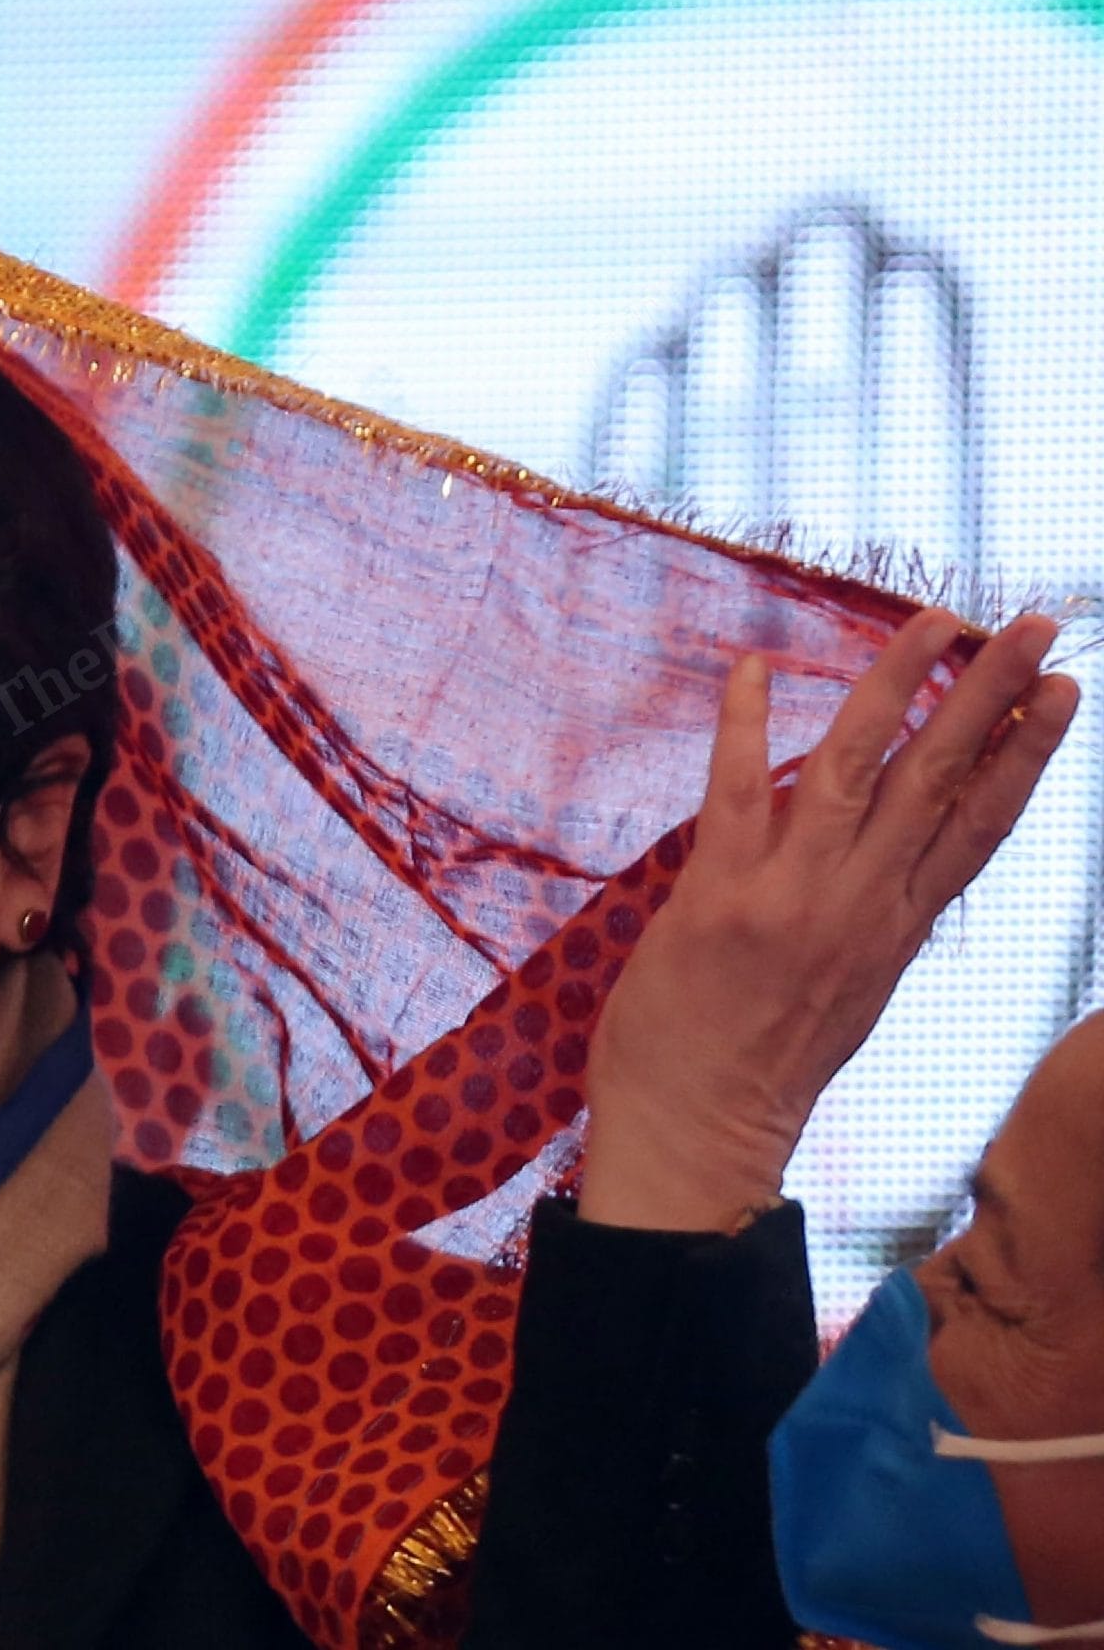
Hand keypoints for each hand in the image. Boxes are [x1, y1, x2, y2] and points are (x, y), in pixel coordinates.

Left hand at [581, 609, 1079, 1232]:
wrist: (697, 1138)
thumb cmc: (757, 1071)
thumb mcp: (846, 996)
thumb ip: (871, 927)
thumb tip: (894, 874)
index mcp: (895, 930)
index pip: (979, 826)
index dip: (1024, 755)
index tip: (1060, 693)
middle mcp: (859, 905)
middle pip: (942, 781)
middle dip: (991, 696)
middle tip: (1033, 625)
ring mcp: (793, 894)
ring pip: (861, 769)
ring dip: (899, 685)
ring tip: (939, 621)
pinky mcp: (720, 894)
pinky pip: (738, 789)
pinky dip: (746, 725)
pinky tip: (753, 667)